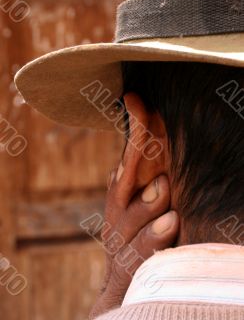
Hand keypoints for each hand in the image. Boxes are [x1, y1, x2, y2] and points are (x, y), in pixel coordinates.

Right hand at [89, 97, 178, 318]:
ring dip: (146, 200)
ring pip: (127, 217)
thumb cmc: (143, 238)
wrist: (123, 289)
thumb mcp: (149, 204)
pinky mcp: (124, 269)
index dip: (134, 129)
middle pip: (124, 178)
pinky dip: (151, 239)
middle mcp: (118, 211)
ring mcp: (118, 240)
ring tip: (164, 185)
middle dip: (134, 150)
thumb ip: (152, 174)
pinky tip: (170, 224)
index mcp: (125, 192)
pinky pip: (137, 255)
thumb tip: (153, 133)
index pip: (130, 156)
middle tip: (144, 122)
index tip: (135, 99)